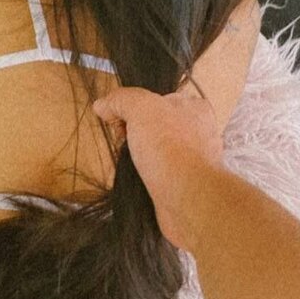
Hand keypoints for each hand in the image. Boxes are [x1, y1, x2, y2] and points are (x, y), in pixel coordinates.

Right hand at [93, 86, 223, 250]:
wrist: (188, 199)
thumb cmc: (171, 148)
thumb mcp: (141, 108)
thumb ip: (121, 100)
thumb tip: (103, 105)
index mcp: (194, 108)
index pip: (156, 99)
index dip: (132, 107)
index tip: (119, 120)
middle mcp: (196, 132)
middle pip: (153, 125)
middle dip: (132, 133)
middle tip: (124, 142)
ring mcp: (190, 160)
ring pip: (154, 150)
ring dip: (136, 157)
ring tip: (130, 164)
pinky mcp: (182, 184)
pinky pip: (156, 174)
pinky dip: (143, 177)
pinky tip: (138, 180)